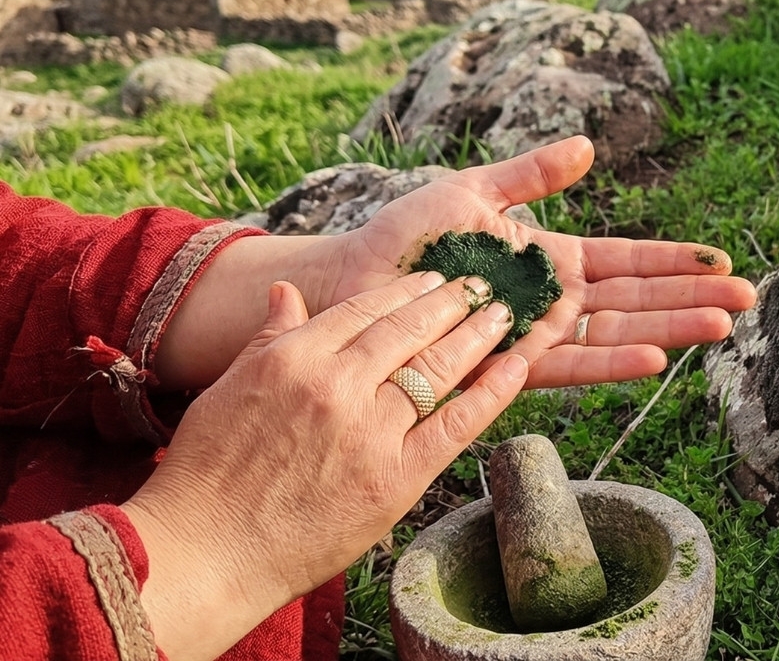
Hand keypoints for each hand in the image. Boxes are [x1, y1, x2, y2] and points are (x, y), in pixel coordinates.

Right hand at [123, 272, 526, 659]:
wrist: (208, 550)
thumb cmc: (208, 473)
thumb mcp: (227, 388)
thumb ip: (267, 336)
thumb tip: (286, 289)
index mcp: (293, 358)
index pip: (363, 310)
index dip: (405, 292)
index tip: (432, 280)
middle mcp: (337, 386)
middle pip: (408, 331)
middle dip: (450, 304)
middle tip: (480, 286)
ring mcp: (370, 431)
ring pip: (438, 369)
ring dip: (477, 335)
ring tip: (502, 314)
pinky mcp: (397, 476)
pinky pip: (457, 424)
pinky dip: (493, 393)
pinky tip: (517, 366)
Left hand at [315, 136, 757, 386]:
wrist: (354, 281)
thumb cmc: (407, 237)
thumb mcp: (475, 191)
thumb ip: (531, 174)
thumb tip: (587, 147)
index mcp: (550, 260)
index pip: (628, 261)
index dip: (674, 261)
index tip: (721, 260)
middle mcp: (552, 302)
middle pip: (636, 299)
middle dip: (692, 299)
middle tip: (748, 299)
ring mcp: (534, 334)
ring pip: (615, 332)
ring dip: (668, 330)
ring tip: (720, 327)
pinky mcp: (507, 363)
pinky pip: (567, 363)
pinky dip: (610, 360)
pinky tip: (652, 357)